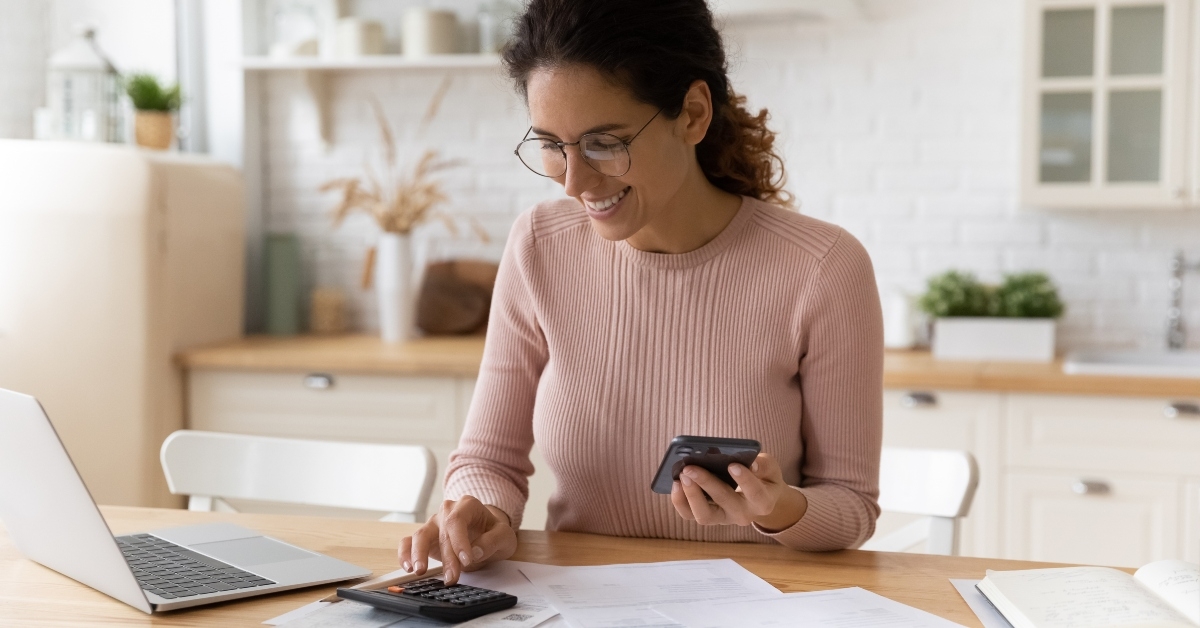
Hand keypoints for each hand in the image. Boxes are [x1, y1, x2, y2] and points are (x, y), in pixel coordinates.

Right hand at [398, 495, 517, 583]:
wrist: (486, 532)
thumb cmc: (493, 531)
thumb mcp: (504, 535)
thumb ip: (492, 541)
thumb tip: (475, 551)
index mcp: (467, 505)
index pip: (457, 520)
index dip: (459, 541)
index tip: (466, 560)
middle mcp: (446, 511)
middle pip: (442, 532)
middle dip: (447, 558)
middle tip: (452, 578)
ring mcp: (433, 524)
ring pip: (420, 536)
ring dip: (419, 555)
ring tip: (420, 571)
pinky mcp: (425, 538)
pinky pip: (408, 542)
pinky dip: (405, 554)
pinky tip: (408, 567)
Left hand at [669, 453, 807, 531]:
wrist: (758, 496)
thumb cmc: (763, 477)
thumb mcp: (770, 468)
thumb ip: (763, 464)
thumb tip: (749, 463)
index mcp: (763, 502)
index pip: (756, 493)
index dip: (745, 480)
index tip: (732, 465)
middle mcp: (743, 514)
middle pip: (725, 502)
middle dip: (706, 483)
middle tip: (690, 467)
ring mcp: (724, 518)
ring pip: (704, 515)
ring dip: (691, 495)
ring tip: (682, 475)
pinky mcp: (708, 517)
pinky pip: (690, 515)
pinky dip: (680, 501)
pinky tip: (676, 483)